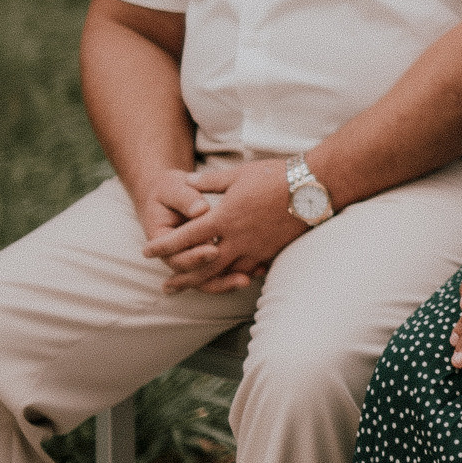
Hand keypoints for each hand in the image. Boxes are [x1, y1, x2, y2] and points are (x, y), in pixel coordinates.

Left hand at [140, 159, 305, 294]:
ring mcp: (256, 248)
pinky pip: (250, 271)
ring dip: (206, 283)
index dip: (164, 245)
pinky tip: (231, 280)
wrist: (315, 185)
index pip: (186, 236)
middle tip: (166, 287)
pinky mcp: (272, 252)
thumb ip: (210, 181)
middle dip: (182, 278)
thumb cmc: (276, 176)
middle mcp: (237, 238)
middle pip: (202, 265)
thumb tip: (188, 181)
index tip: (146, 252)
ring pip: (226, 273)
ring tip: (194, 289)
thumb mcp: (239, 174)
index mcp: (224, 217)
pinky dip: (237, 277)